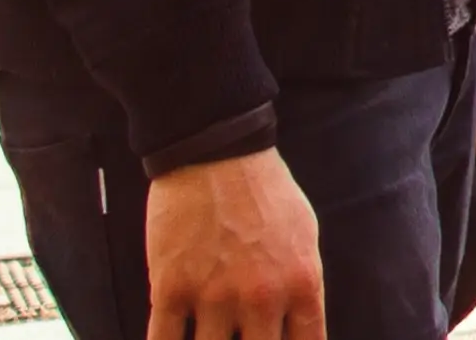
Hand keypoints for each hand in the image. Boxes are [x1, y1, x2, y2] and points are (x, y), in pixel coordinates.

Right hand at [143, 149, 325, 338]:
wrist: (214, 153)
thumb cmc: (264, 189)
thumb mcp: (305, 234)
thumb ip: (301, 284)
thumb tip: (297, 321)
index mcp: (301, 284)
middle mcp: (261, 298)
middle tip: (241, 338)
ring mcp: (213, 296)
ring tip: (210, 337)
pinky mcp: (170, 289)